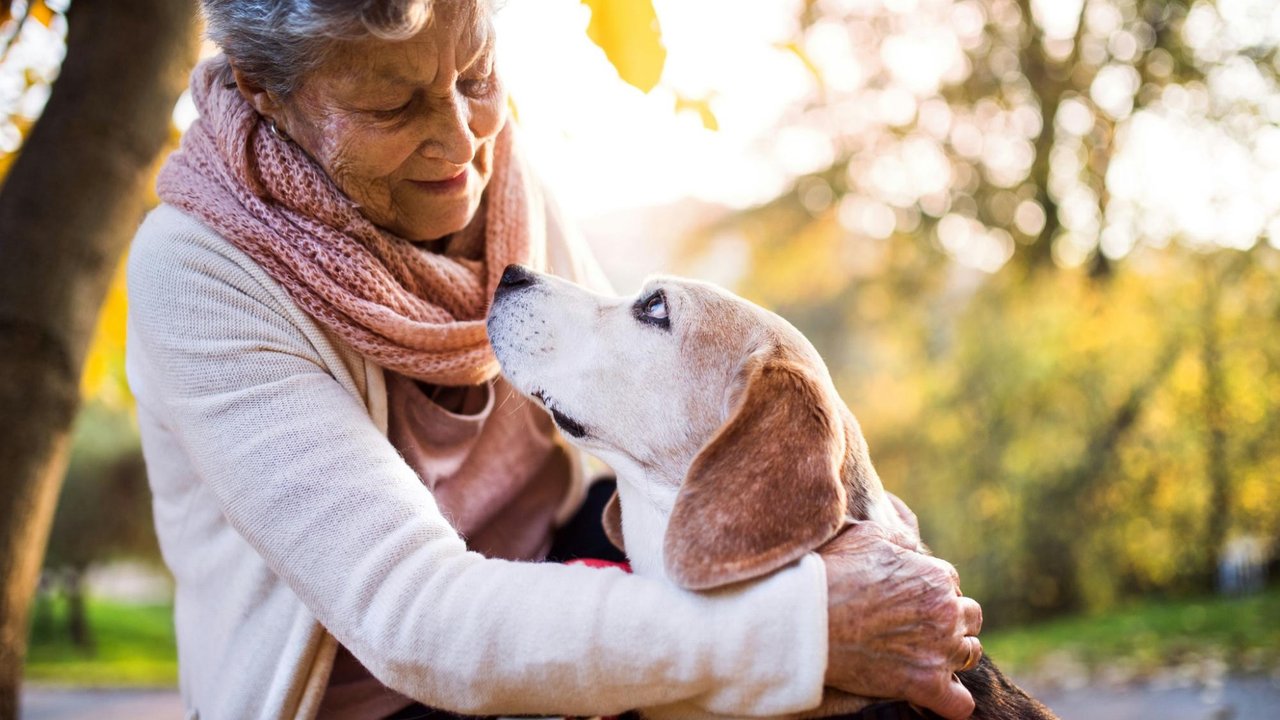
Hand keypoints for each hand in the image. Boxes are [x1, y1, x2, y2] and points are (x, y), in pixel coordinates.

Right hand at [819, 522, 982, 719]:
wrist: (807, 618)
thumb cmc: (832, 574)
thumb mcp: (867, 536)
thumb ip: (899, 538)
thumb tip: (911, 543)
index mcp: (935, 577)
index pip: (950, 583)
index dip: (930, 591)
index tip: (908, 600)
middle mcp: (946, 613)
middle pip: (970, 617)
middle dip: (950, 620)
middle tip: (918, 626)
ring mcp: (939, 651)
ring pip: (970, 655)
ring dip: (953, 654)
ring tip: (925, 655)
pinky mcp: (925, 685)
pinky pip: (959, 703)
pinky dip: (951, 700)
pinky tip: (934, 693)